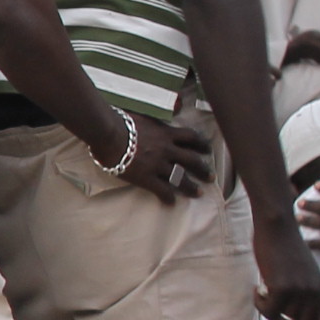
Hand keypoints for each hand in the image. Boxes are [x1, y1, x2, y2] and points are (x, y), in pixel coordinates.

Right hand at [91, 110, 212, 201]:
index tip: (207, 150)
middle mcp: (167, 150)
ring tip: (198, 193)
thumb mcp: (144, 116)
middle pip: (192, 160)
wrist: (108, 134)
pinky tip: (171, 203)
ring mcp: (158, 165)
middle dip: (203, 169)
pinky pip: (162, 190)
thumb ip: (154, 121)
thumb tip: (155, 119)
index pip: (191, 138)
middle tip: (211, 177)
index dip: (201, 144)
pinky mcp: (146, 178)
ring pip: (180, 178)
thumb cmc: (121, 122)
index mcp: (167, 134)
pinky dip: (168, 197)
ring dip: (191, 186)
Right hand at [255, 211, 319, 319]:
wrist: (277, 226)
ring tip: (262, 294)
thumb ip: (303, 290)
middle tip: (271, 311)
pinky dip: (259, 304)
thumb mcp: (302, 271)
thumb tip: (290, 312)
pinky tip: (256, 288)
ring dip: (269, 312)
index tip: (289, 318)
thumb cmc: (284, 245)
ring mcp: (300, 290)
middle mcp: (314, 292)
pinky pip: (269, 310)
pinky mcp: (282, 287)